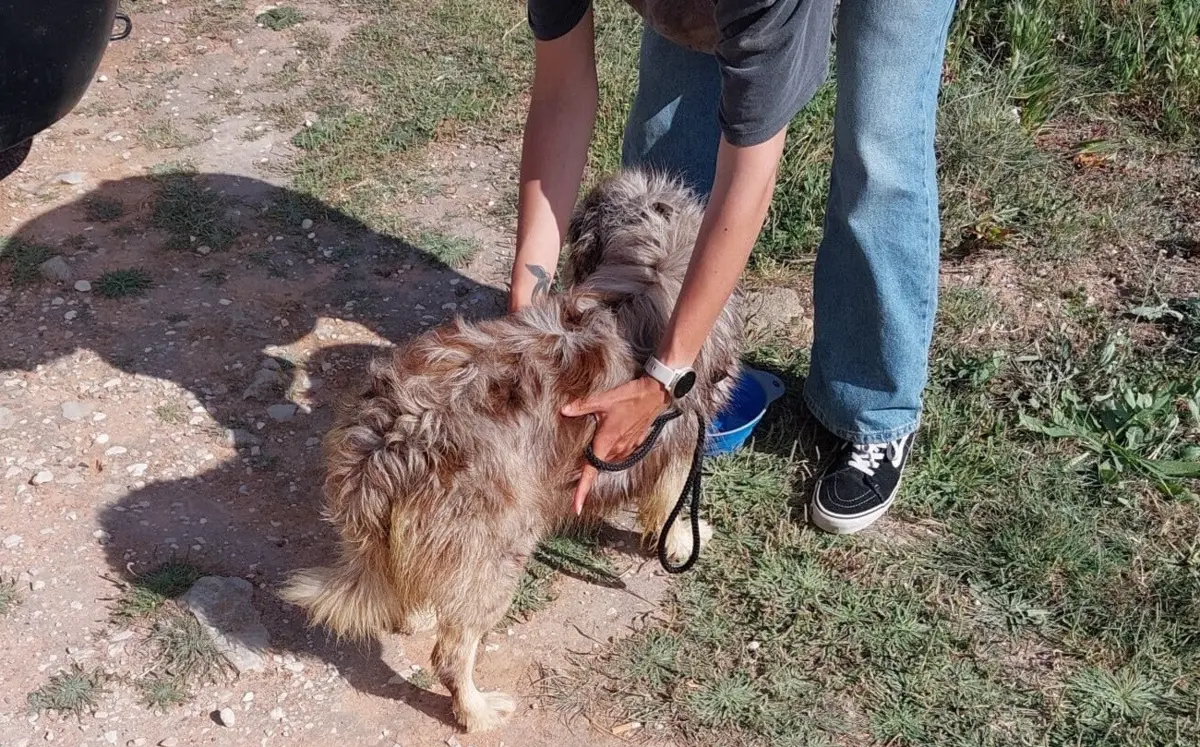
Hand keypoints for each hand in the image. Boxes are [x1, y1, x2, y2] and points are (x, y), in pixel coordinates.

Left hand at [561, 375, 671, 513]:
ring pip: (611, 459)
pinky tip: (613, 438)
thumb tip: (565, 410)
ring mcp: (628, 447)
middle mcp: (618, 449)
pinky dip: (614, 449)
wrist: (656, 394)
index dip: (582, 491)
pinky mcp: (636, 442)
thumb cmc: (630, 397)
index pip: (591, 473)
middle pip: (599, 466)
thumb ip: (582, 406)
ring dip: (603, 456)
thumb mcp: (603, 400)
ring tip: (597, 444)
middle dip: (590, 466)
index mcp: (606, 442)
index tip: (576, 507)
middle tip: (576, 465)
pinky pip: (622, 452)